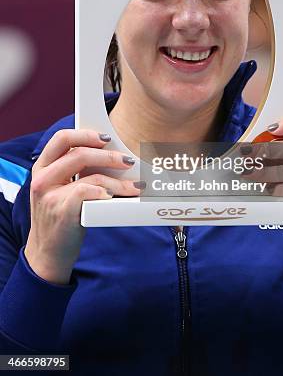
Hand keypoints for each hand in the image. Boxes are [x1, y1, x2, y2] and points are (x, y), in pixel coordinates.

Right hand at [25, 129, 140, 284]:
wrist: (47, 254)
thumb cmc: (61, 217)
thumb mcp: (59, 189)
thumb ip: (75, 171)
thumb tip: (112, 156)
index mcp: (43, 167)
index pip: (62, 138)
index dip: (85, 134)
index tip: (107, 137)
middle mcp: (42, 178)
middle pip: (79, 153)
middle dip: (109, 156)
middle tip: (129, 162)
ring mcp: (49, 195)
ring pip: (90, 176)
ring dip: (118, 181)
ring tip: (134, 187)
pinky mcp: (60, 212)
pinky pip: (86, 193)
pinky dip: (104, 192)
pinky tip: (113, 197)